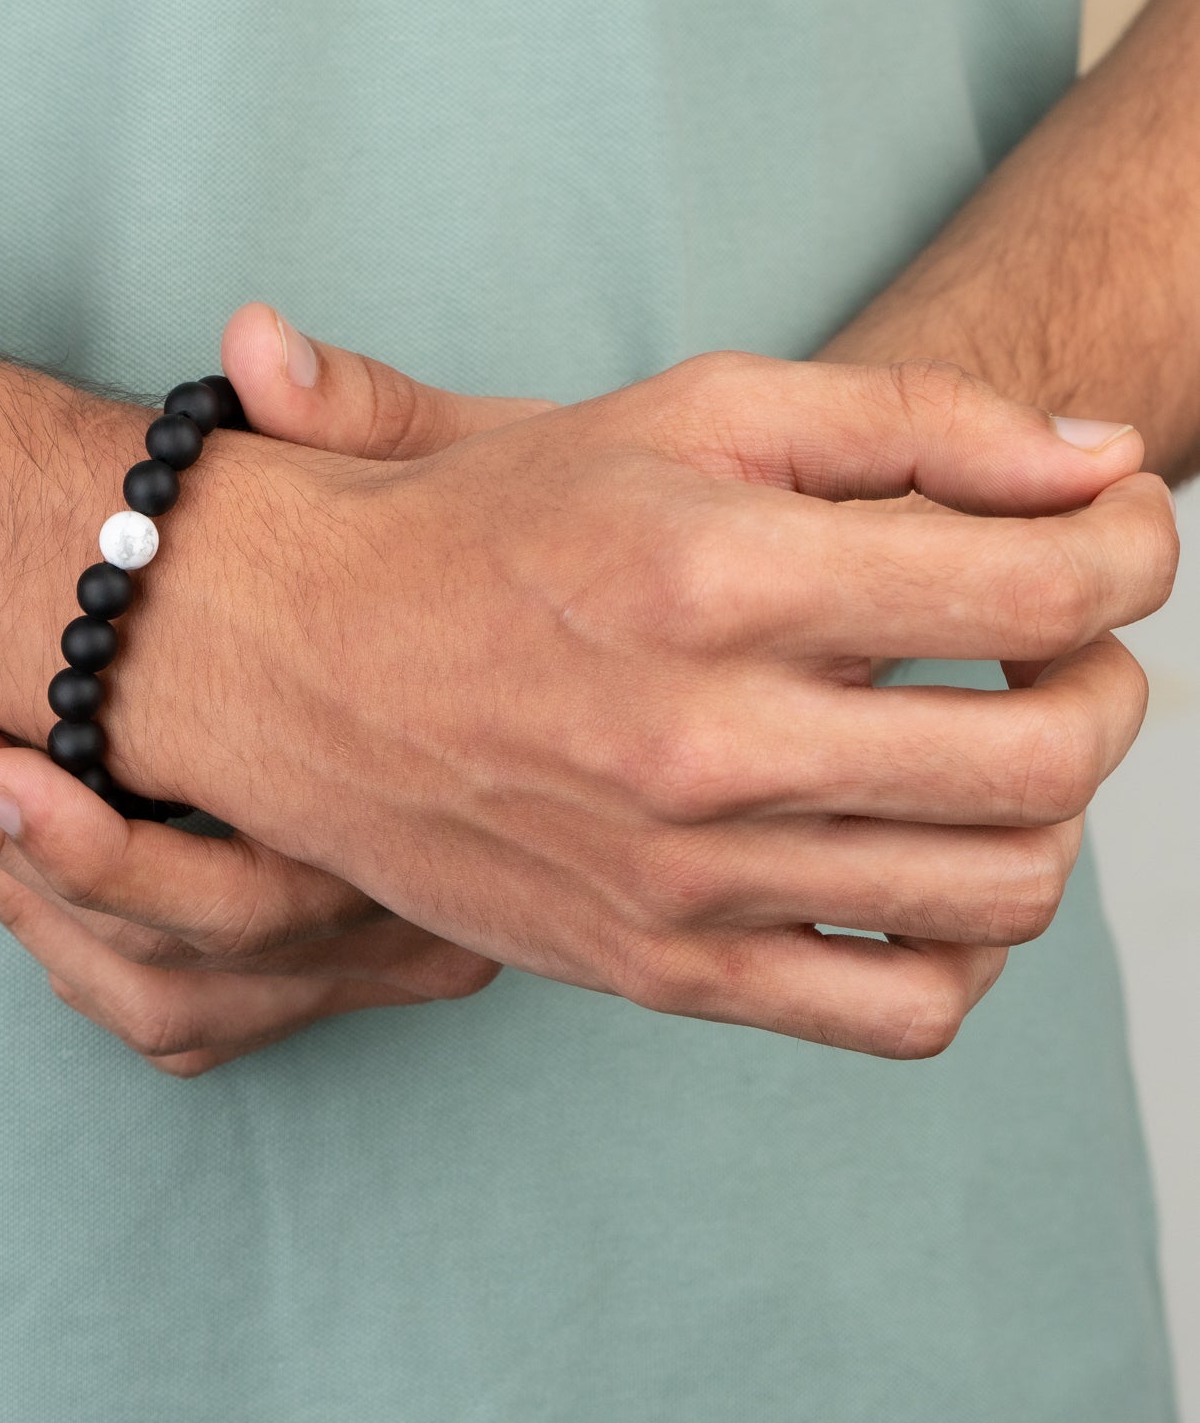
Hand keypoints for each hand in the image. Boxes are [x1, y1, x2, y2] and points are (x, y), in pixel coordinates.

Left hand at [0, 305, 554, 1074]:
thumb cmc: (559, 569)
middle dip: (17, 847)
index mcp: (439, 817)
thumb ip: (377, 422)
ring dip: (37, 904)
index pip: (238, 882)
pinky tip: (33, 860)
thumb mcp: (505, 481)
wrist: (637, 681)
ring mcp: (377, 955)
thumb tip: (253, 345)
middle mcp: (416, 916)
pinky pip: (185, 1026)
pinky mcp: (342, 972)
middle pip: (184, 952)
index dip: (71, 833)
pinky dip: (90, 958)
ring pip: (171, 1000)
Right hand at [105, 351, 1175, 1057]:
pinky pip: (901, 1011)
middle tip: (1059, 641)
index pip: (1044, 587)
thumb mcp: (686, 411)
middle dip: (1109, 679)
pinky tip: (925, 865)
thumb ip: (908, 418)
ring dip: (1052, 808)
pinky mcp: (663, 969)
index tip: (1109, 538)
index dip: (1130, 550)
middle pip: (1054, 754)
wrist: (306, 661)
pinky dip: (967, 948)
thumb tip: (1102, 463)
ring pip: (1005, 892)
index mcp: (721, 575)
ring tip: (993, 744)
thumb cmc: (492, 524)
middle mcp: (709, 743)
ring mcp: (688, 880)